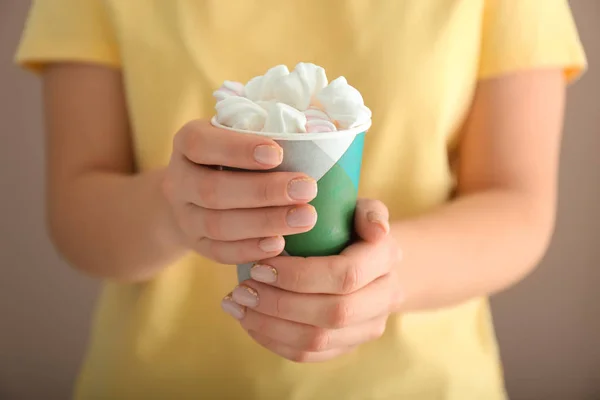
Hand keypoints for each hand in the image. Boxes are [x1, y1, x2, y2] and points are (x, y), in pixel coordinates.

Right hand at [162, 120, 317, 263]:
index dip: (238, 150)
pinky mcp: (195, 244)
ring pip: (218, 225)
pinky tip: (280, 244)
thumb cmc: (229, 155)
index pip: (201, 144)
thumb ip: (264, 130)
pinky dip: (250, 249)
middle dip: (264, 192)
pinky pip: (219, 252)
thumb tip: (317, 132)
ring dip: (265, 222)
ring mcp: (184, 216)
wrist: (191, 194)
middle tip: (307, 188)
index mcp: (187, 143)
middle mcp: (178, 180)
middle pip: (213, 191)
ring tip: (306, 217)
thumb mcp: (235, 134)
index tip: (278, 154)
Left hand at [222, 199, 402, 361]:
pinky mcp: (348, 346)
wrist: (366, 259)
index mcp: (386, 259)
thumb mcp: (360, 208)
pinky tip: (248, 322)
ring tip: (237, 306)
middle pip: (332, 314)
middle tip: (242, 290)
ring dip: (270, 326)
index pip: (346, 275)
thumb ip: (369, 212)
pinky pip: (309, 355)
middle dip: (279, 304)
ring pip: (318, 340)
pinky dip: (273, 341)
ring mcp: (368, 327)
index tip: (259, 265)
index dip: (299, 275)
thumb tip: (378, 231)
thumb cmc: (351, 225)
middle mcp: (385, 297)